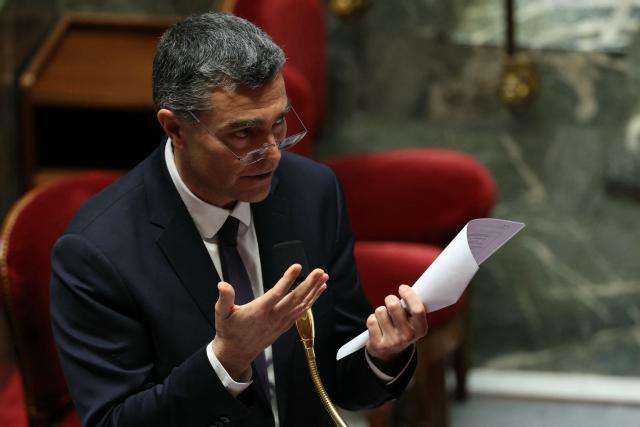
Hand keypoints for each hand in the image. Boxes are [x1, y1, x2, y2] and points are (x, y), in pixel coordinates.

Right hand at [212, 264, 327, 379]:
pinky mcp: (284, 326)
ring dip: (313, 291)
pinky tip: (317, 292)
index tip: (296, 267)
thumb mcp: (222, 314)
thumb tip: (222, 285)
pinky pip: (301, 312)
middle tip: (319, 271)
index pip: (276, 293)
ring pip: (301, 305)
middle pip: (295, 299)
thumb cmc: (230, 331)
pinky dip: (311, 301)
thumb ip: (224, 298)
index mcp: (259, 311)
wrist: (236, 352)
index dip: (287, 279)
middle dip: (309, 284)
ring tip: (323, 278)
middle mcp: (273, 317)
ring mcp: (281, 322)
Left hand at [366, 284, 427, 365]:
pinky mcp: (378, 344)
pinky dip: (373, 319)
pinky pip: (371, 320)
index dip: (409, 295)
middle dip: (390, 299)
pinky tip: (378, 325)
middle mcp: (408, 336)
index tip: (403, 288)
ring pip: (380, 311)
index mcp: (420, 329)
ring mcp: (393, 341)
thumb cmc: (402, 328)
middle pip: (394, 306)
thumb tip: (406, 289)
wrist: (390, 352)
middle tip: (391, 302)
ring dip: (381, 311)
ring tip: (385, 317)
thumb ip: (412, 306)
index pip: (418, 309)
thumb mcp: (413, 321)